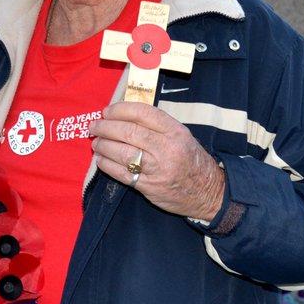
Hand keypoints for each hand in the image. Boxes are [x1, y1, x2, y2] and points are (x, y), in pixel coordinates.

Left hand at [89, 101, 224, 220]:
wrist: (209, 193)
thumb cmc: (191, 160)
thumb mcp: (182, 136)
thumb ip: (156, 125)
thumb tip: (123, 115)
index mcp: (175, 131)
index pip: (143, 113)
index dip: (120, 110)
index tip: (107, 111)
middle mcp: (167, 148)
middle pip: (128, 132)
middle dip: (106, 127)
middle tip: (94, 126)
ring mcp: (158, 169)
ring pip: (122, 153)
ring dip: (103, 146)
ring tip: (96, 143)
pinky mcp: (149, 187)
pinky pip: (122, 174)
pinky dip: (107, 165)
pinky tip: (101, 160)